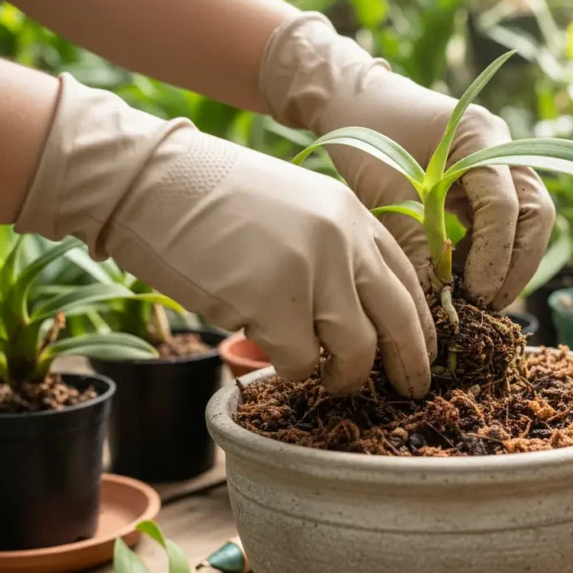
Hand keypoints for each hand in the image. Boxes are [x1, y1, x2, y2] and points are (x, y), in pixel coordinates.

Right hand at [16, 75, 435, 397]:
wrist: (151, 182)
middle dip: (411, 363)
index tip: (422, 354)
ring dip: (347, 377)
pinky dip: (293, 372)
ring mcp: (312, 271)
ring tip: (329, 379)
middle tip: (411, 390)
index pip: (408, 280)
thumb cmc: (212, 199)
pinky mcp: (274, 302)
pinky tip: (277, 361)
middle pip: (401, 319)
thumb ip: (333, 250)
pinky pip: (302, 363)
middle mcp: (344, 241)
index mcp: (352, 217)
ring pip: (358, 351)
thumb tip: (356, 313)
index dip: (421, 326)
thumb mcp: (296, 209)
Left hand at [260, 14, 555, 309]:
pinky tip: (464, 276)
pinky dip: (492, 252)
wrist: (352, 103)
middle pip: (536, 214)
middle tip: (483, 305)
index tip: (469, 294)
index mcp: (480, 135)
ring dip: (508, 263)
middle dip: (515, 265)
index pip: (504, 205)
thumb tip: (441, 301)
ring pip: (529, 221)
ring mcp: (500, 163)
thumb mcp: (386, 192)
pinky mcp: (488, 181)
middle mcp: (501, 146)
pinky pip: (507, 222)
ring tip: (473, 297)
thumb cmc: (365, 136)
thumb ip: (417, 244)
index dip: (493, 256)